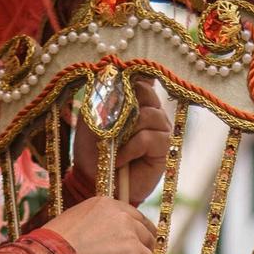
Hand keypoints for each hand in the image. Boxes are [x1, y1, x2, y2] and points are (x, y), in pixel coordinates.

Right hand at [41, 196, 155, 253]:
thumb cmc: (50, 248)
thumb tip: (99, 241)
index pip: (135, 217)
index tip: (144, 242)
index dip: (142, 232)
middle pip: (147, 237)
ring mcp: (131, 243)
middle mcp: (123, 220)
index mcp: (108, 206)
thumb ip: (94, 226)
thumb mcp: (72, 223)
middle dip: (149, 251)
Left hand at [70, 79, 172, 202]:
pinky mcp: (163, 148)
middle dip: (125, 107)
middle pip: (147, 93)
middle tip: (110, 126)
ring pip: (148, 115)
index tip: (111, 95)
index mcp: (137, 102)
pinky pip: (148, 138)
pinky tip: (119, 160)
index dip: (128, 82)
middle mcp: (153, 112)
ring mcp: (161, 129)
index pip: (141, 79)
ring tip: (113, 148)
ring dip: (125, 132)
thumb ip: (101, 97)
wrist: (95, 181)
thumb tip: (113, 72)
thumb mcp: (90, 119)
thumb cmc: (92, 150)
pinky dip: (129, 148)